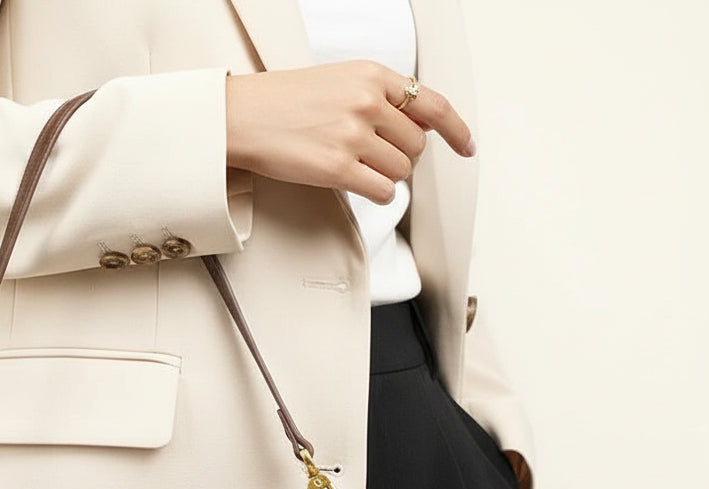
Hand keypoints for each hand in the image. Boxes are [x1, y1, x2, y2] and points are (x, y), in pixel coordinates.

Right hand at [225, 59, 474, 204]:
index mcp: (371, 75)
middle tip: (377, 158)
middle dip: (403, 157)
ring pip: (401, 171)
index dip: (456, 130)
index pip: (432, 104)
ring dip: (388, 177)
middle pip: (416, 145)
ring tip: (361, 169)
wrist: (242, 116)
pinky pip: (382, 191)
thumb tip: (418, 125)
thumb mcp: (339, 80)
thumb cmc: (282, 101)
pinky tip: (361, 185)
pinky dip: (378, 194)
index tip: (466, 147)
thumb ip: (379, 96)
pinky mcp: (338, 169)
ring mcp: (353, 136)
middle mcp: (367, 102)